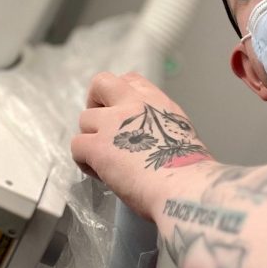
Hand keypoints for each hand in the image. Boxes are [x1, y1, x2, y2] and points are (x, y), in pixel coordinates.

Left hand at [71, 72, 211, 218]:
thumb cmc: (189, 170)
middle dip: (95, 101)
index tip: (120, 113)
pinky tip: (101, 174)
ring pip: (84, 119)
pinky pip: (77, 146)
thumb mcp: (180, 132)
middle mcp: (133, 105)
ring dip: (91, 138)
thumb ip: (158, 124)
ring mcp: (112, 123)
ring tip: (105, 160)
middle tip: (101, 125)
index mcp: (156, 101)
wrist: (185, 187)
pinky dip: (84, 161)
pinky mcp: (97, 146)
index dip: (118, 95)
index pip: (129, 80)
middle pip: (101, 83)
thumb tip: (145, 137)